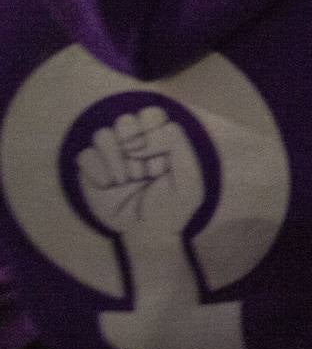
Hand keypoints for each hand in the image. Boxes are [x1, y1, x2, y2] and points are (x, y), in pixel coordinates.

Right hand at [78, 107, 203, 241]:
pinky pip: (84, 155)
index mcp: (160, 140)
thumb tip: (163, 128)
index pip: (151, 114)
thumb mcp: (189, 180)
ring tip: (124, 180)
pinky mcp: (92, 170)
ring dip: (114, 157)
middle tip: (140, 168)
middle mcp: (135, 143)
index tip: (158, 158)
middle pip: (125, 120)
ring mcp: (112, 155)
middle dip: (132, 143)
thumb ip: (181, 149)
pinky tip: (108, 185)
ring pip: (102, 134)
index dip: (152, 130)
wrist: (148, 234)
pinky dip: (96, 170)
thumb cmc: (173, 206)